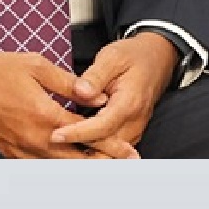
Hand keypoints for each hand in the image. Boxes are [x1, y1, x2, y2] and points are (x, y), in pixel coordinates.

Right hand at [0, 45, 138, 158]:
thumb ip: (69, 83)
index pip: (87, 135)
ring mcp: (22, 151)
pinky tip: (72, 164)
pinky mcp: (11, 155)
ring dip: (84, 169)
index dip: (111, 145)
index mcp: (44, 116)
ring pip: (61, 171)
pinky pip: (42, 169)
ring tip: (105, 169)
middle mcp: (35, 140)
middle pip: (78, 163)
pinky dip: (60, 169)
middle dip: (104, 165)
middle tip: (126, 166)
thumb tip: (96, 95)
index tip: (130, 151)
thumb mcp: (35, 65)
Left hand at [50, 31, 179, 151]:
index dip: (78, 134)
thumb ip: (95, 76)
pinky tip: (76, 146)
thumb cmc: (132, 55)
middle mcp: (134, 121)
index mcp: (129, 103)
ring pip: (111, 152)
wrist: (155, 58)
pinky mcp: (131, 131)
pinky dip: (96, 149)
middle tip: (52, 146)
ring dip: (87, 153)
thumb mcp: (112, 56)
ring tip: (60, 149)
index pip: (102, 127)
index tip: (56, 135)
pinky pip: (114, 147)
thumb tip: (80, 92)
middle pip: (107, 146)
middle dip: (80, 149)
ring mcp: (135, 129)